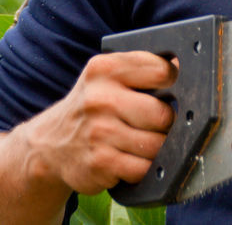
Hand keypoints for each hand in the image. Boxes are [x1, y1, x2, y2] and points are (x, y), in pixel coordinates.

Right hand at [17, 51, 176, 195]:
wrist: (51, 145)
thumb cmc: (92, 107)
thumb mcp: (107, 77)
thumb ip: (141, 68)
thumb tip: (180, 62)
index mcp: (105, 69)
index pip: (160, 71)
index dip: (172, 83)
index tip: (169, 90)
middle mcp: (100, 99)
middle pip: (162, 114)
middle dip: (166, 123)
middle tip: (156, 124)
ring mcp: (99, 132)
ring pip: (156, 146)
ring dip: (157, 149)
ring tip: (142, 143)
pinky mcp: (100, 163)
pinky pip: (143, 169)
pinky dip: (144, 168)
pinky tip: (131, 159)